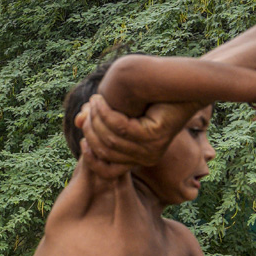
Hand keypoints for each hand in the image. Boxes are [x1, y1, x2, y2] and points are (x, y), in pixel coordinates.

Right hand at [76, 96, 197, 177]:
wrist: (178, 84)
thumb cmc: (149, 96)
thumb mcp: (119, 111)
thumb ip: (100, 119)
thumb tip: (77, 122)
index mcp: (140, 158)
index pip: (107, 171)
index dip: (91, 157)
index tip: (83, 139)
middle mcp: (147, 158)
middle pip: (105, 150)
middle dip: (91, 129)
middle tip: (88, 108)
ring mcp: (152, 148)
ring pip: (110, 139)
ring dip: (97, 118)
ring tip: (95, 100)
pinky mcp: (155, 136)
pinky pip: (120, 127)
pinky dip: (106, 112)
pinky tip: (101, 99)